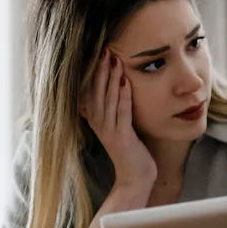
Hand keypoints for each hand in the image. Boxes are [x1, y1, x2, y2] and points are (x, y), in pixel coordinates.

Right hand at [80, 50, 155, 192]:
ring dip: (111, 78)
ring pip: (107, 99)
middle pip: (96, 91)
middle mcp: (99, 123)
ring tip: (114, 59)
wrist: (136, 178)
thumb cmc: (132, 152)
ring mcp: (109, 130)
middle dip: (100, 70)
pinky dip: (123, 97)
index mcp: (97, 120)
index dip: (93, 72)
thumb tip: (116, 90)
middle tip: (104, 49)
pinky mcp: (122, 137)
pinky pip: (122, 113)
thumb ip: (115, 111)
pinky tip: (125, 82)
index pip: (90, 91)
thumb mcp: (120, 128)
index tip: (97, 53)